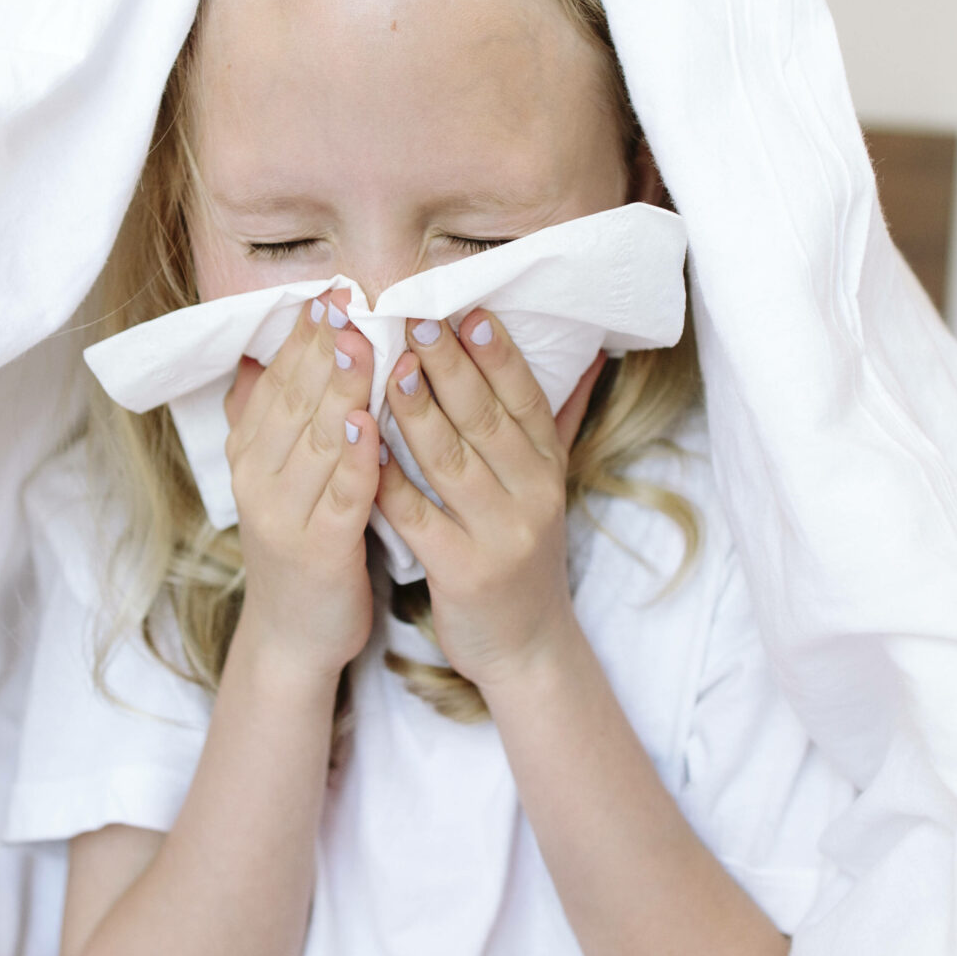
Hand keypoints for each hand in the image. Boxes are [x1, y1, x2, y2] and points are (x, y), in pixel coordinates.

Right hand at [222, 289, 382, 682]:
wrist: (294, 634)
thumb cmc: (300, 542)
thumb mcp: (276, 477)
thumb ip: (266, 419)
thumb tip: (251, 356)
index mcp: (249, 454)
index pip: (275, 382)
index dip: (301, 337)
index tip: (329, 291)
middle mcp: (257, 480)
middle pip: (292, 402)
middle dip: (320, 348)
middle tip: (346, 299)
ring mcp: (284, 517)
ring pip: (314, 442)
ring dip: (339, 390)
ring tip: (362, 343)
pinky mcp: (318, 552)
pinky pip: (340, 498)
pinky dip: (355, 461)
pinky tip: (374, 427)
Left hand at [374, 310, 606, 693]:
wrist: (527, 647)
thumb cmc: (522, 554)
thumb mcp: (547, 486)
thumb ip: (557, 421)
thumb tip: (593, 352)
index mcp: (549, 467)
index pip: (525, 397)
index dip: (496, 352)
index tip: (467, 308)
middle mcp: (533, 495)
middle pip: (485, 418)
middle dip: (449, 365)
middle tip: (414, 317)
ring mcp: (501, 534)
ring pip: (450, 460)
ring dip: (416, 410)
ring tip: (387, 366)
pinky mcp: (464, 571)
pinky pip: (418, 515)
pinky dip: (389, 479)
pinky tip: (363, 445)